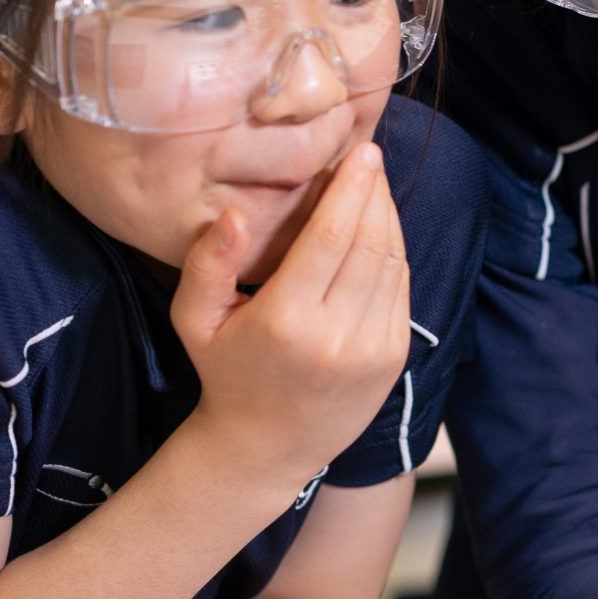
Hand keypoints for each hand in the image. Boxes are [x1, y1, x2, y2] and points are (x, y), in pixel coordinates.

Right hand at [173, 143, 411, 483]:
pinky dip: (395, 251)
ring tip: (375, 186)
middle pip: (370, 242)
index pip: (331, 237)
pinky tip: (380, 229)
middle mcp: (337, 335)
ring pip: (393, 261)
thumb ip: (207, 265)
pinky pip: (402, 288)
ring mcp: (373, 349)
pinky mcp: (394, 357)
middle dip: (374, 193)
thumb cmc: (226, 373)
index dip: (351, 188)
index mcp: (287, 322)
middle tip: (370, 157)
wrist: (267, 447)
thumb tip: (233, 214)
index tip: (362, 151)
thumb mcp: (194, 321)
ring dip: (388, 217)